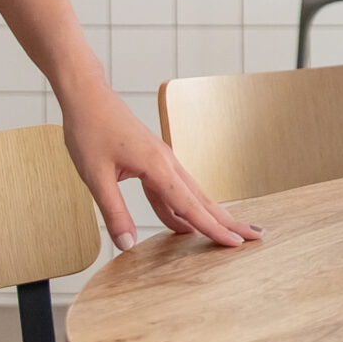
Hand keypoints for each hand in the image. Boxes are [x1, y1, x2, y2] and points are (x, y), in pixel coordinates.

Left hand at [61, 88, 262, 249]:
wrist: (87, 97)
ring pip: (191, 194)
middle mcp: (167, 162)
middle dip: (228, 220)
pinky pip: (173, 189)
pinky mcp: (153, 161)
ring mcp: (162, 160)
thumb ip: (114, 212)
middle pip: (203, 198)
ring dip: (210, 214)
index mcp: (157, 166)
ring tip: (229, 232)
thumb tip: (127, 245)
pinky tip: (182, 225)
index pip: (190, 205)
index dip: (212, 228)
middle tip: (254, 236)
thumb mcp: (95, 176)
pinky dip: (183, 208)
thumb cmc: (89, 130)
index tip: (235, 243)